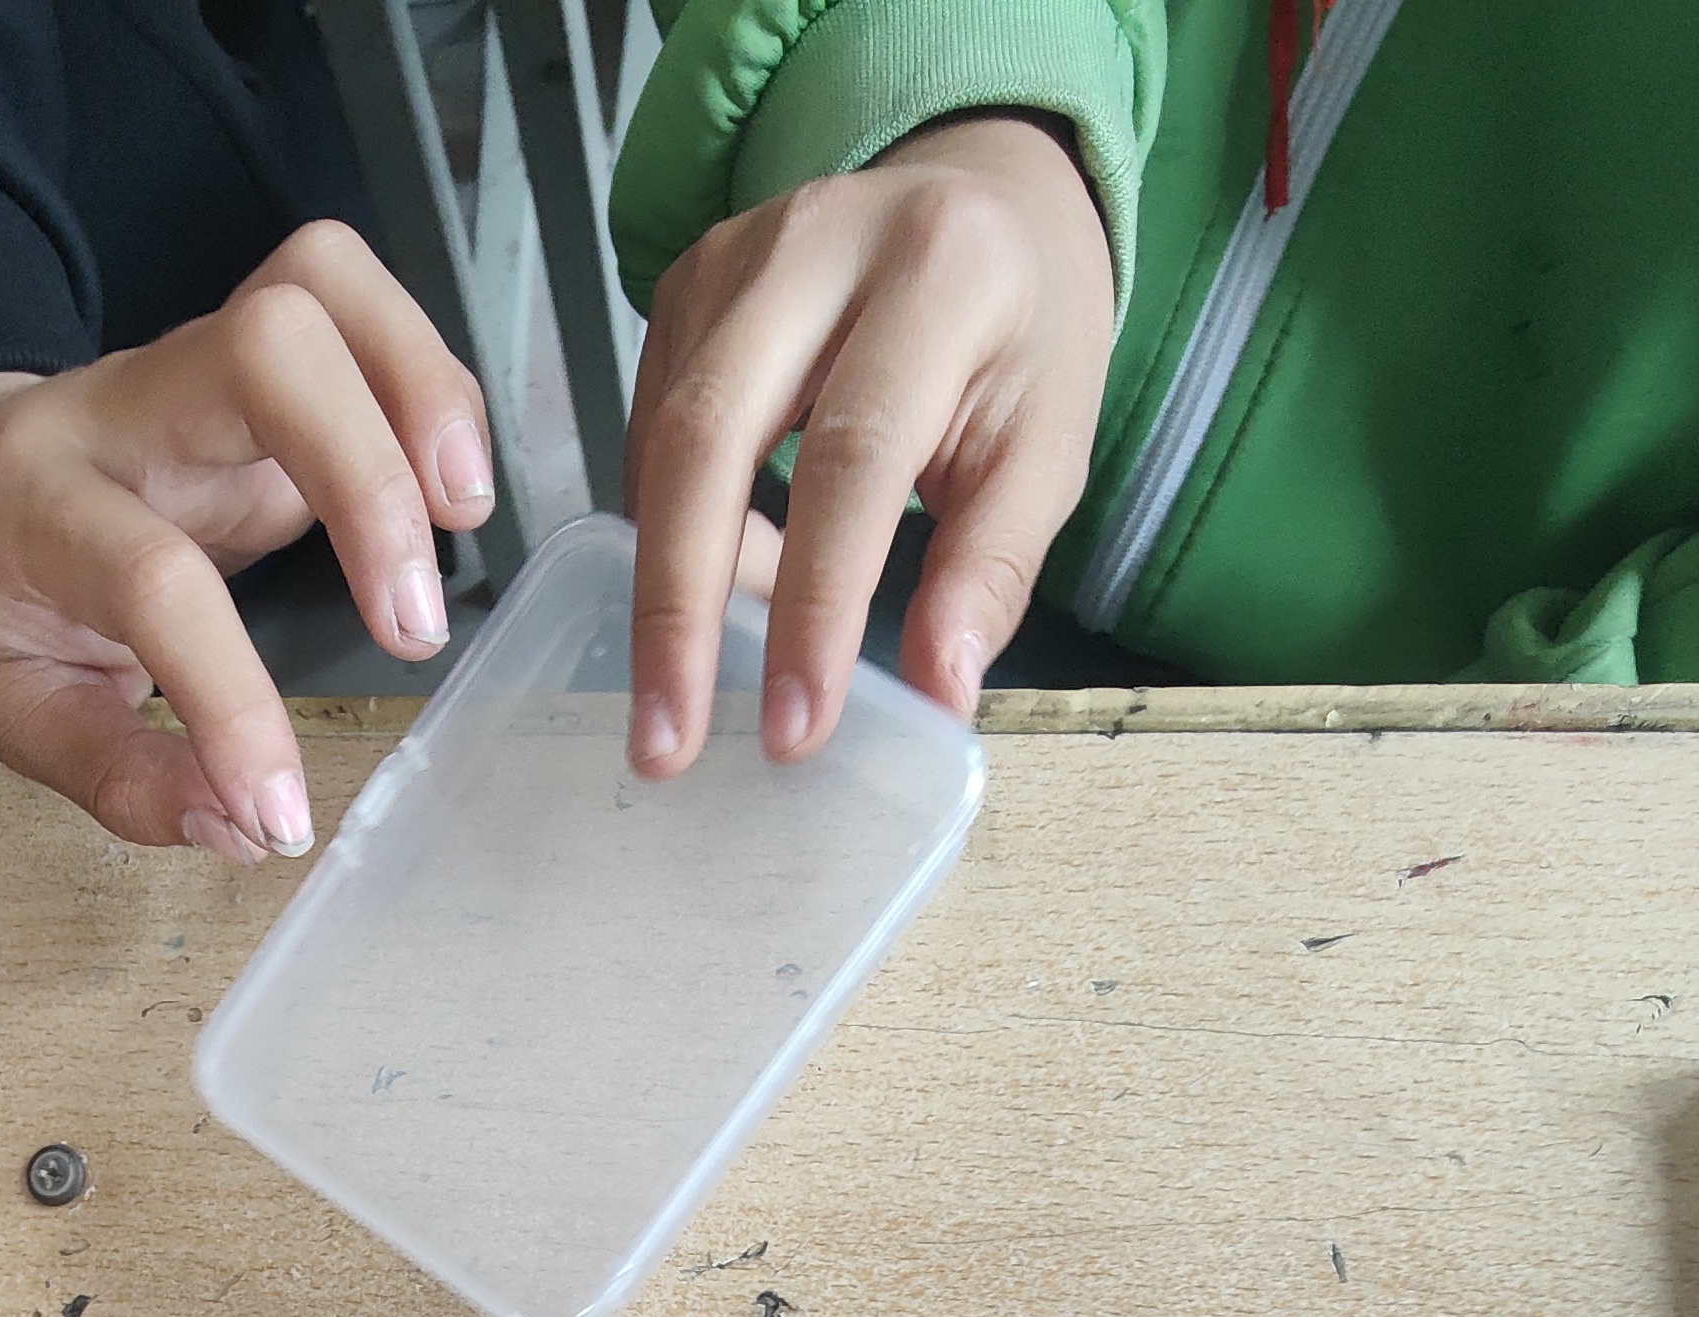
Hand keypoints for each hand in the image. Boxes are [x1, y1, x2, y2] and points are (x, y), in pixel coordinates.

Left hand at [0, 220, 494, 859]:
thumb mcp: (6, 706)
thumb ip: (119, 775)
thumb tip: (239, 829)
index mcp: (36, 505)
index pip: (154, 580)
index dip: (233, 702)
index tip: (283, 812)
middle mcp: (124, 410)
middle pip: (264, 349)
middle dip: (370, 477)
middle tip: (415, 625)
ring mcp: (200, 369)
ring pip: (320, 287)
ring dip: (423, 390)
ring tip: (462, 516)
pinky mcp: (264, 364)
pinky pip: (354, 306)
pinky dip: (426, 379)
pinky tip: (443, 482)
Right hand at [625, 112, 1113, 774]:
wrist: (982, 195)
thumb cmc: (1021, 335)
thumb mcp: (1048, 448)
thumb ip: (989, 571)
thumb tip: (936, 696)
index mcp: (937, 276)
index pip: (852, 457)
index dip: (815, 603)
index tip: (795, 726)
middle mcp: (818, 244)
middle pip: (708, 438)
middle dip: (678, 608)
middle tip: (664, 739)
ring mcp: (732, 256)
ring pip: (661, 442)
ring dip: (672, 581)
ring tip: (704, 678)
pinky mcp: (683, 283)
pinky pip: (649, 432)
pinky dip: (673, 526)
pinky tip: (722, 573)